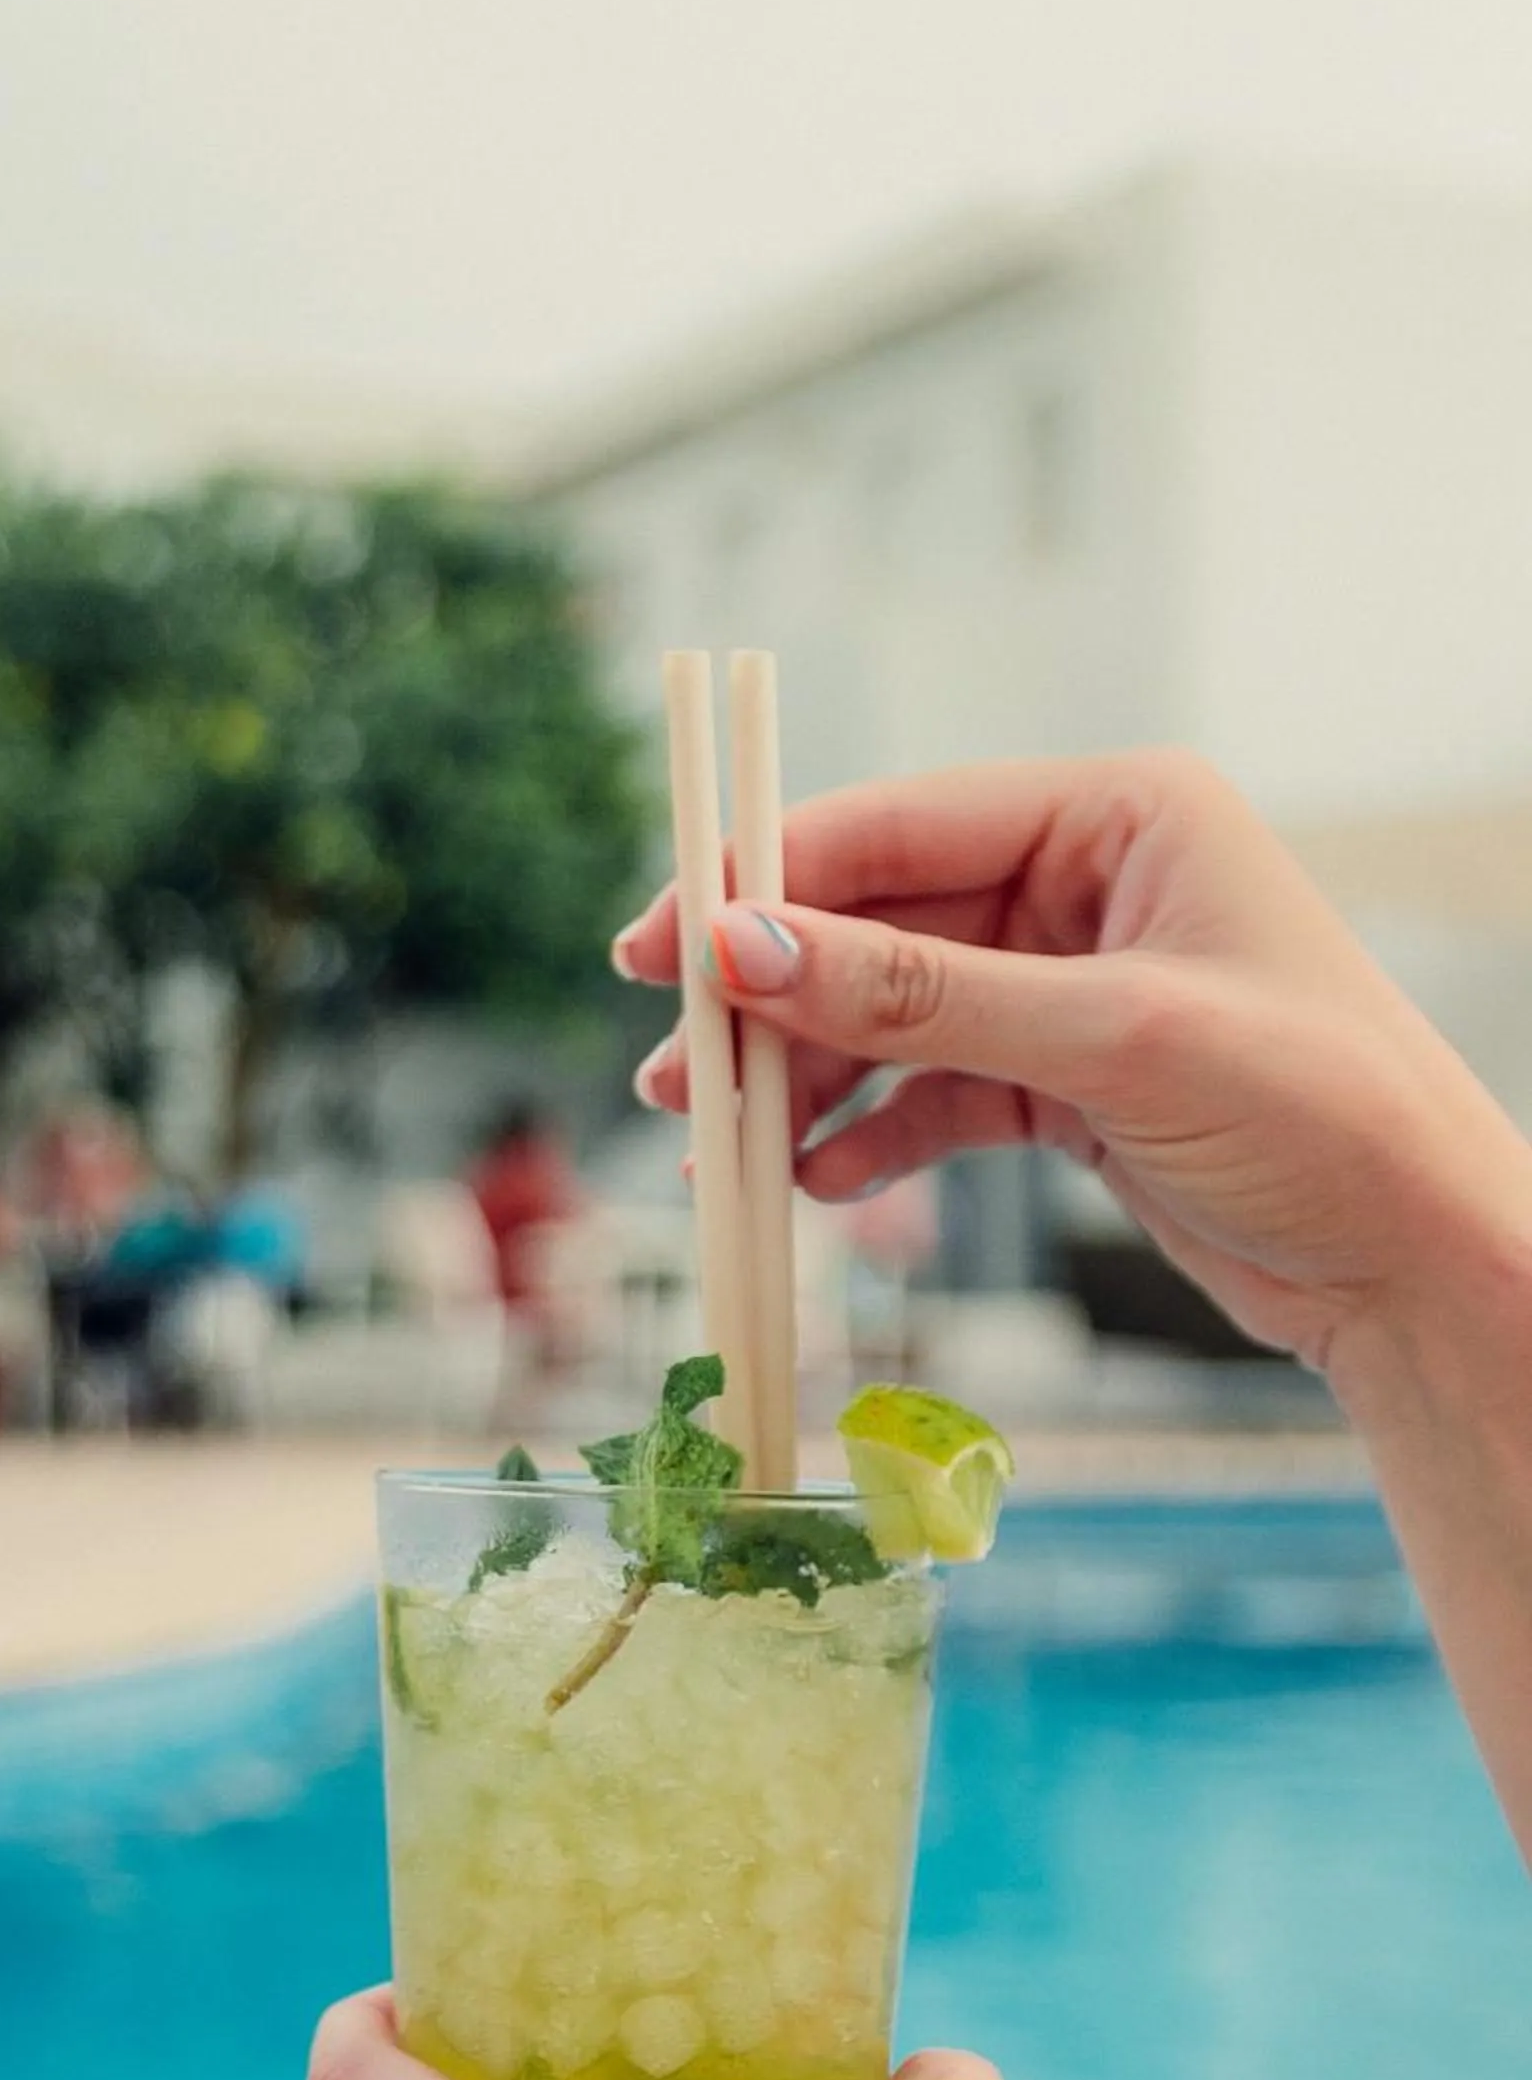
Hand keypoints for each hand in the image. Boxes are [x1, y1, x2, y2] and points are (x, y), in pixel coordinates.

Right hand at [617, 749, 1531, 1378]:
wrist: (1418, 1266)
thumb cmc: (1319, 1115)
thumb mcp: (1110, 1042)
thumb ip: (917, 996)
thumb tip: (742, 951)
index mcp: (1121, 813)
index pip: (902, 826)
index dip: (769, 882)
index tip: (660, 947)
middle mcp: (1091, 880)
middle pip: (881, 923)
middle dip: (774, 1002)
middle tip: (671, 1072)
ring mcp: (1076, 982)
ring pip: (896, 1014)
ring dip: (806, 1079)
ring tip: (718, 1150)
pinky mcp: (1071, 1080)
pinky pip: (937, 1090)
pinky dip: (872, 1134)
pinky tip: (817, 1182)